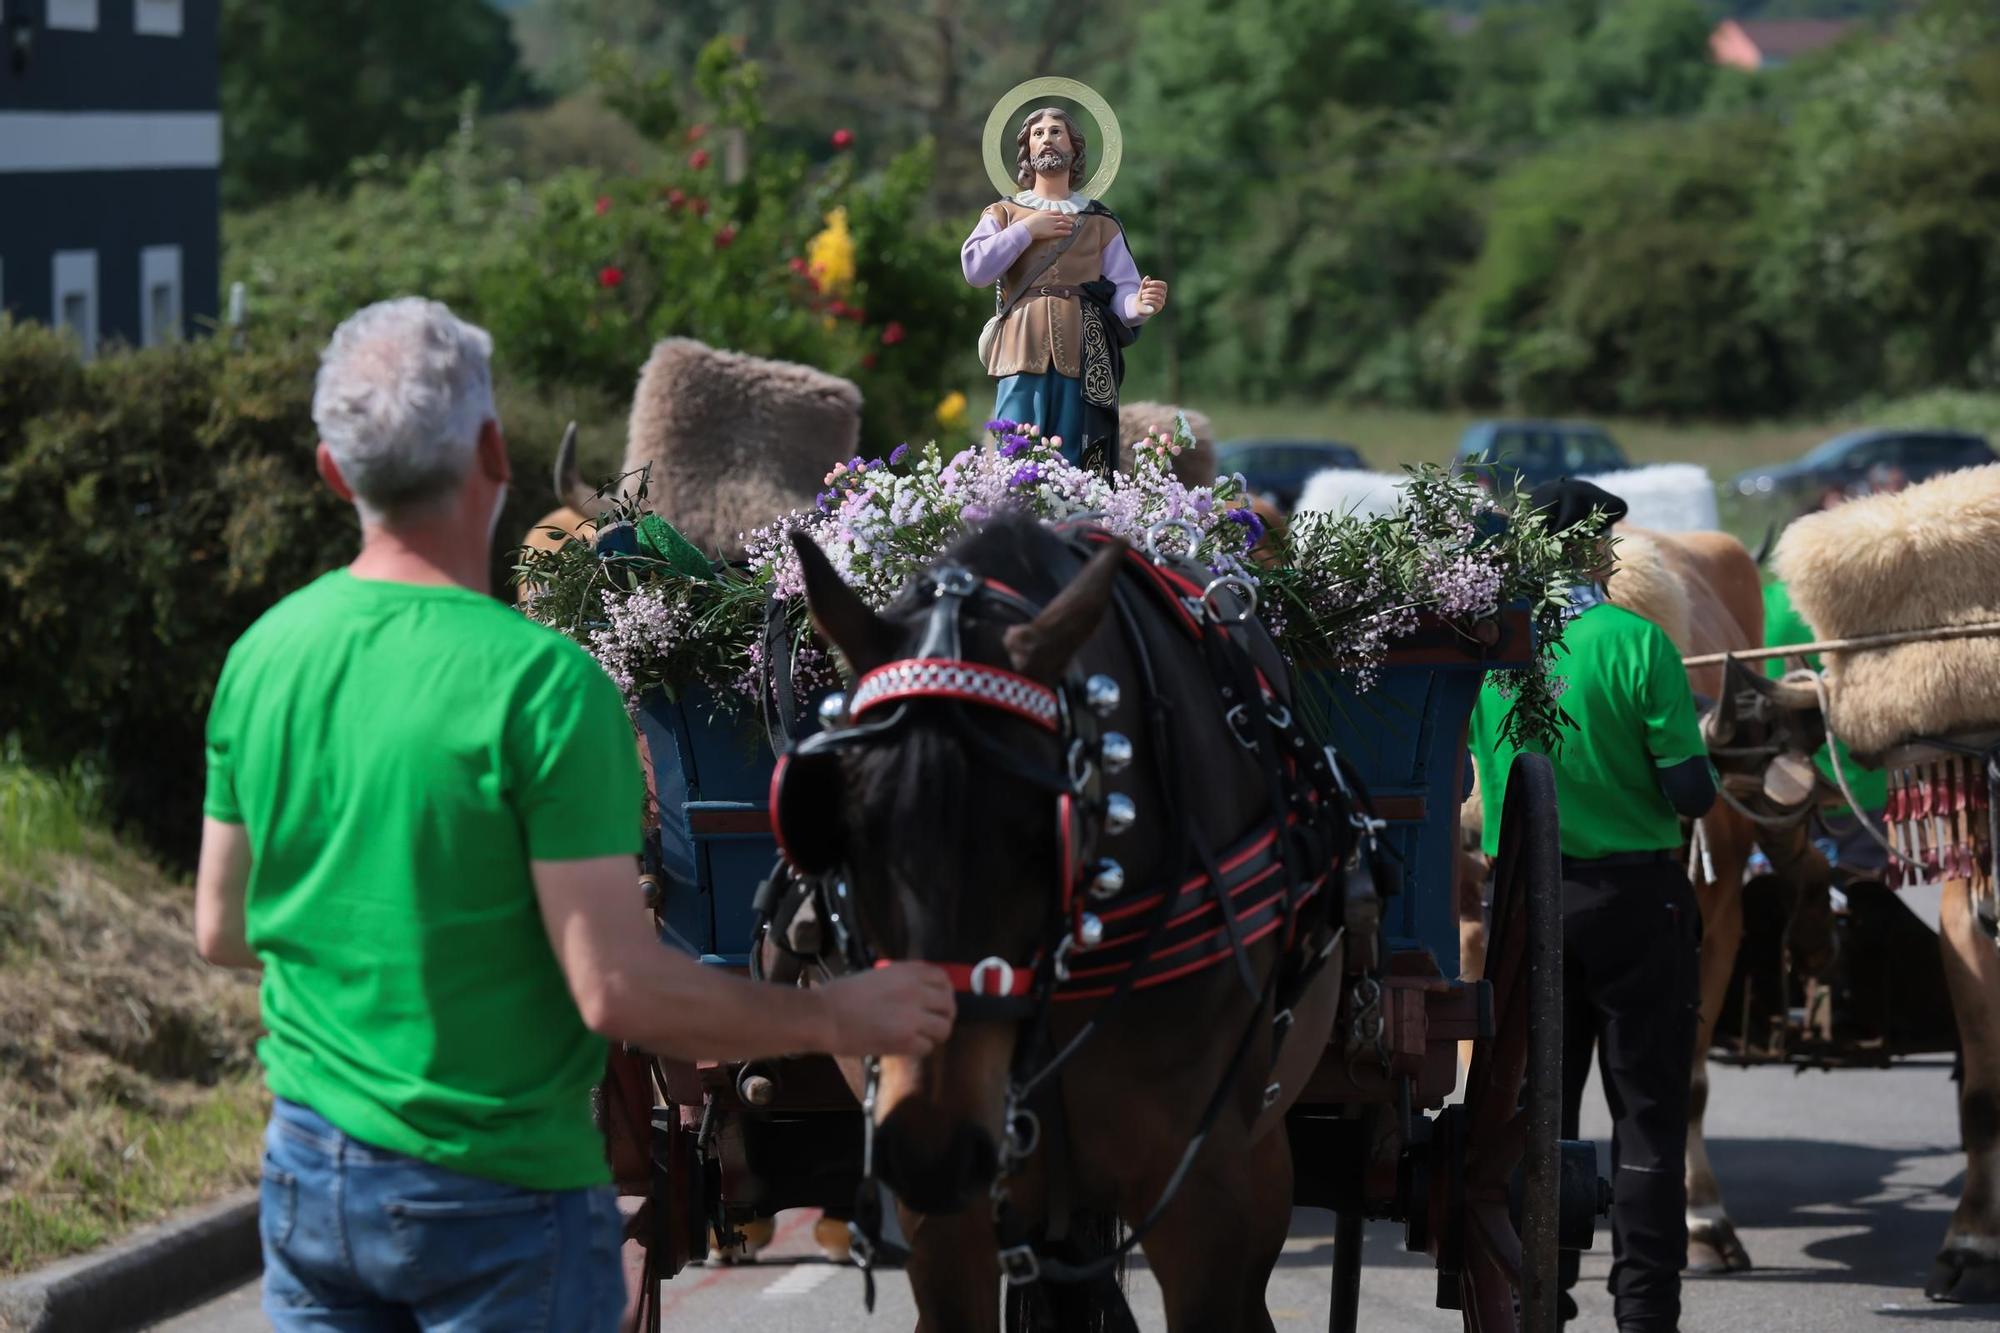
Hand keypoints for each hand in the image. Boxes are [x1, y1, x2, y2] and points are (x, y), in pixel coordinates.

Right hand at [819, 962, 955, 1055]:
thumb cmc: (843, 994)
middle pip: (948, 1005)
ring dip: (934, 1035)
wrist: (825, 1015)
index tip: (938, 1001)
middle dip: (944, 1015)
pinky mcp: (906, 1040)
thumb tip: (921, 992)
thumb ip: (903, 981)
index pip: (943, 979)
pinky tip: (905, 1046)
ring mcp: (913, 1016)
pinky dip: (918, 1049)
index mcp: (908, 972)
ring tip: (920, 1037)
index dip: (944, 992)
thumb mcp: (878, 975)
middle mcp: (916, 991)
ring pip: (943, 1028)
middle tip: (933, 1024)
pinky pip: (927, 1047)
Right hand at [1021, 211, 1075, 241]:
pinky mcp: (1052, 232)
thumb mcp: (1036, 215)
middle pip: (1062, 218)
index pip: (1057, 212)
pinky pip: (1061, 232)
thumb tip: (1041, 215)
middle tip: (1072, 221)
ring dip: (1068, 225)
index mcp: (1047, 212)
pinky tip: (1070, 233)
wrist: (1027, 227)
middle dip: (1067, 219)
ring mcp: (1052, 225)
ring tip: (1071, 226)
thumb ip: (1041, 214)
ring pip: (1063, 224)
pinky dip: (1066, 232)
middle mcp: (1051, 218)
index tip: (1064, 216)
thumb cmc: (1028, 222)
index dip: (1062, 214)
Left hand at [1137, 276, 1168, 314]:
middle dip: (1149, 290)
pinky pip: (1156, 304)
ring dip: (1148, 296)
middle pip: (1160, 291)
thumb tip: (1147, 277)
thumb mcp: (1142, 289)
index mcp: (1161, 290)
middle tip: (1142, 292)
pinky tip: (1143, 301)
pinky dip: (1148, 301)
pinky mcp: (1158, 309)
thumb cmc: (1142, 297)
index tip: (1147, 283)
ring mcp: (1161, 303)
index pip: (1164, 285)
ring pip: (1158, 297)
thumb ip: (1144, 283)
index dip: (1156, 283)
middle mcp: (1163, 296)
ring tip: (1142, 297)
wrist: (1139, 308)